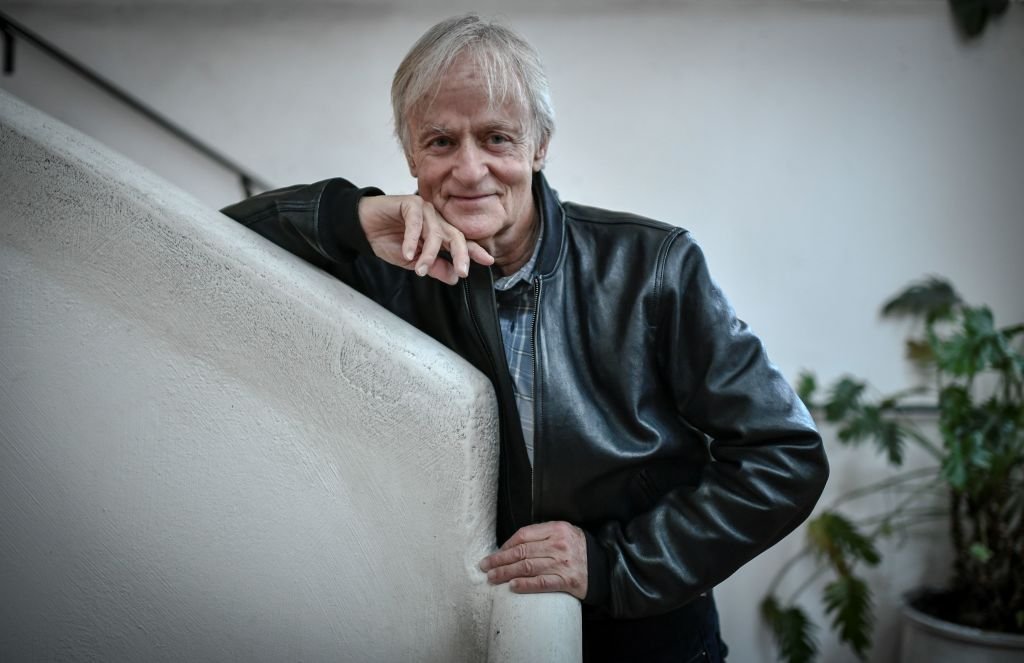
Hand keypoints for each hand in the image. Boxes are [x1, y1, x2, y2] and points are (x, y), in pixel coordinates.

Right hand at [358, 195, 493, 284]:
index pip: (460, 242)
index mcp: (439, 233)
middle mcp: (436, 220)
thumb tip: (454, 278)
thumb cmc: (387, 241)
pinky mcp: (409, 203)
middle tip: (462, 271)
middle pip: (455, 235)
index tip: (488, 261)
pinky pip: (416, 222)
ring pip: (435, 232)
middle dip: (460, 254)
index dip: (474, 251)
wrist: (363, 228)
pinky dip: (412, 239)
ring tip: (420, 269)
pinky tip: (407, 253)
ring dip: (428, 253)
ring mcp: (424, 210)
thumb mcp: (414, 262)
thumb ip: (434, 268)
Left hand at [478, 521, 587, 599]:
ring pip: (527, 567)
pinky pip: (541, 583)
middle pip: (522, 552)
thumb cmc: (579, 549)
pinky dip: (525, 585)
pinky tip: (512, 586)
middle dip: (500, 560)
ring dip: (506, 573)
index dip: (506, 545)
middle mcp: (559, 545)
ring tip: (492, 577)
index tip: (495, 553)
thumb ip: (543, 534)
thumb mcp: (565, 532)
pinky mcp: (567, 581)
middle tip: (485, 566)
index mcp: (557, 529)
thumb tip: (513, 545)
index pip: (524, 535)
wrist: (605, 567)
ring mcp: (563, 564)